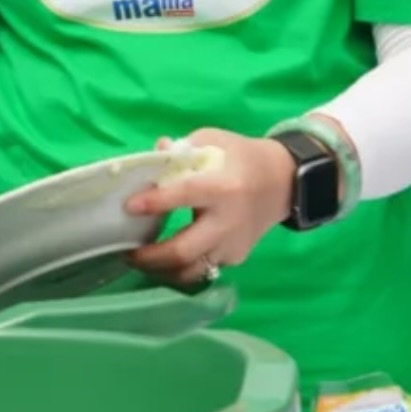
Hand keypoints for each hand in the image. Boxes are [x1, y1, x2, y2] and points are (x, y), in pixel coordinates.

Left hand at [123, 129, 296, 286]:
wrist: (284, 182)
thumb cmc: (242, 158)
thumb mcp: (214, 141)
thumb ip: (181, 149)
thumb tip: (154, 153)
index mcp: (223, 188)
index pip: (185, 196)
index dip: (156, 202)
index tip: (128, 206)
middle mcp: (228, 221)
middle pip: (184, 249)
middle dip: (150, 256)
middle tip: (126, 251)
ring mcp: (233, 245)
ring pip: (192, 270)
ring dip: (161, 271)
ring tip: (139, 261)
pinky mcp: (236, 257)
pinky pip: (203, 269)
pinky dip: (180, 269)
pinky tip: (162, 260)